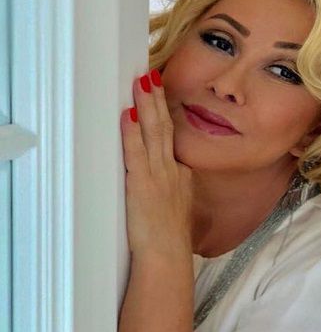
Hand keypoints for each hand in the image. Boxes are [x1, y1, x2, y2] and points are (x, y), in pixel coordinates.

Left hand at [121, 69, 192, 261]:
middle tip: (151, 75)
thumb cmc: (169, 238)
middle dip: (157, 100)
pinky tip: (129, 115)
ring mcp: (159, 176)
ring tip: (142, 83)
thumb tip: (168, 177)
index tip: (158, 95)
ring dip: (148, 107)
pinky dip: (133, 133)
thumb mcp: (175, 207)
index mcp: (180, 176)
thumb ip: (171, 187)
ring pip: (154, 134)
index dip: (165, 115)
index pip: (171, 140)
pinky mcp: (143, 186)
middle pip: (165, 128)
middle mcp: (172, 171)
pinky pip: (137, 153)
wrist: (167, 255)